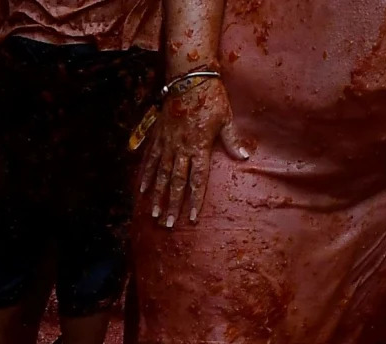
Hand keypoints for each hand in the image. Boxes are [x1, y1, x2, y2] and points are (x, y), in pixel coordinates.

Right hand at [136, 76, 247, 230]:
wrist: (189, 77)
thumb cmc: (211, 97)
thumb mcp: (225, 118)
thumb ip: (232, 140)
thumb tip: (244, 157)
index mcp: (199, 147)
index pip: (197, 180)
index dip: (194, 200)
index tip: (192, 219)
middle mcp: (181, 149)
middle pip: (176, 183)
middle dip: (172, 205)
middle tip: (168, 224)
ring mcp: (168, 143)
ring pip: (160, 175)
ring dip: (157, 196)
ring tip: (153, 213)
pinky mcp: (158, 136)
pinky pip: (150, 159)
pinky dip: (146, 175)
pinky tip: (141, 190)